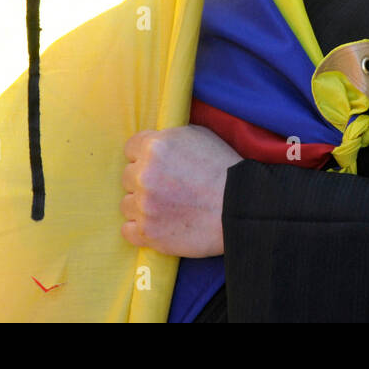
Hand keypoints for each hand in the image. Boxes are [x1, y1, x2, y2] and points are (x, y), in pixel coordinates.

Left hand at [121, 125, 240, 257]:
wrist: (241, 207)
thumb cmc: (224, 168)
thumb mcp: (198, 136)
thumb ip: (169, 138)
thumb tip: (154, 141)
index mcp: (154, 147)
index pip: (130, 149)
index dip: (144, 156)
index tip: (159, 165)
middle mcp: (144, 175)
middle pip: (127, 177)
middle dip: (143, 181)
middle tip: (167, 187)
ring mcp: (144, 206)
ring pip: (127, 204)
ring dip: (142, 206)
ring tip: (167, 208)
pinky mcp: (148, 233)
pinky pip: (128, 231)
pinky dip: (141, 229)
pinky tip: (159, 224)